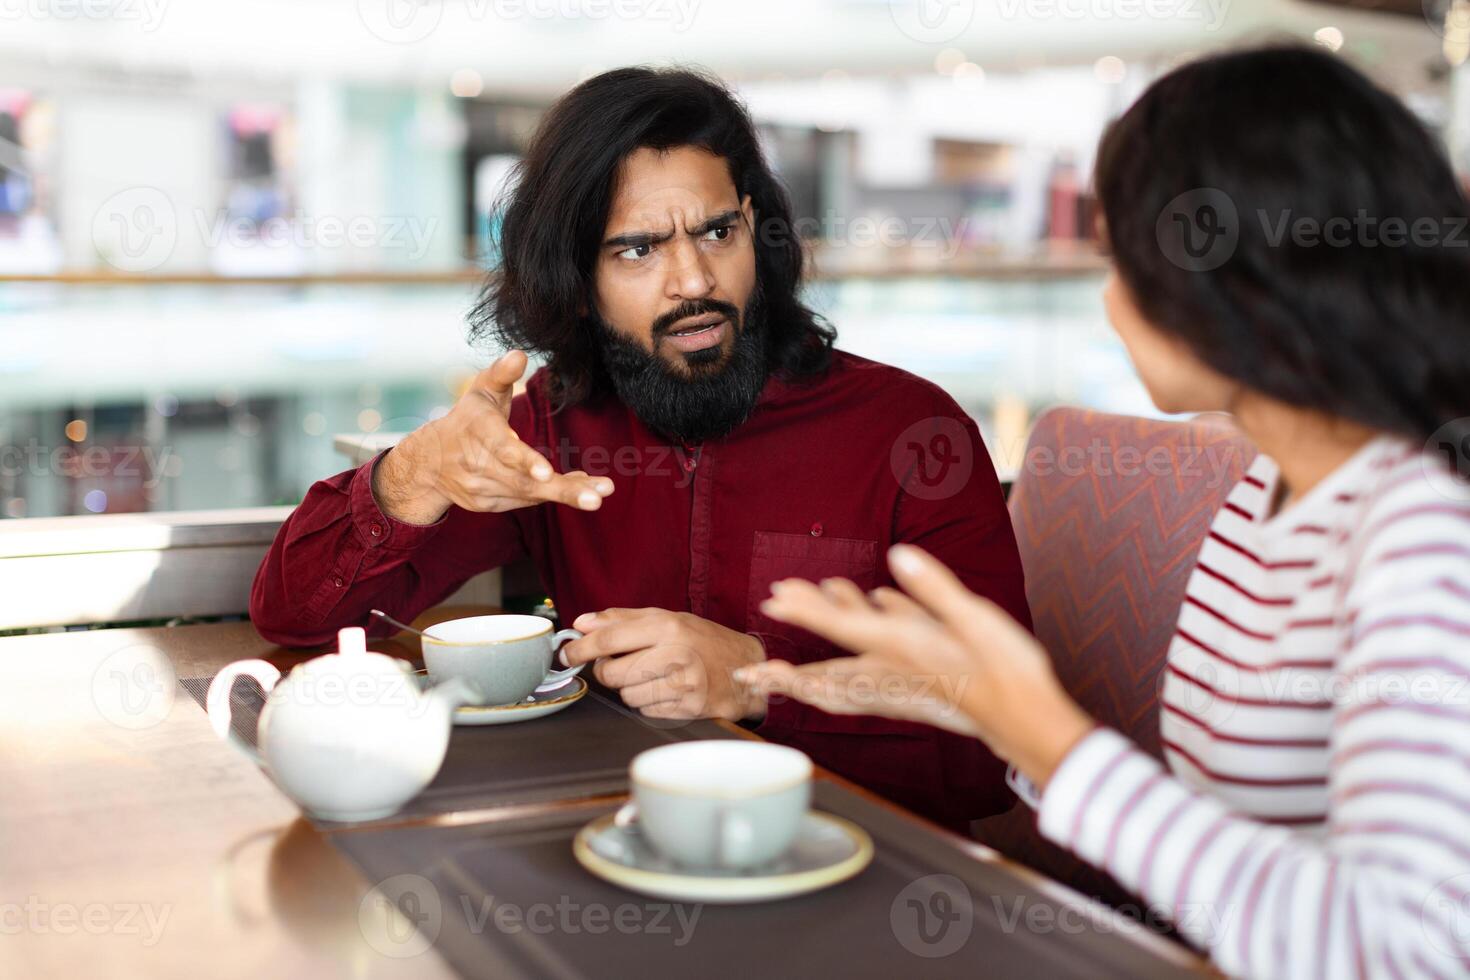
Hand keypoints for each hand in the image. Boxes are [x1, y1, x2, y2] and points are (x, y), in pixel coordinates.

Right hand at [371, 349, 614, 524]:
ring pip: (529, 493)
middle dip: (563, 490)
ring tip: (600, 490)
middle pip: (524, 481)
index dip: (525, 461)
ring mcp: (480, 488)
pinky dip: (552, 494)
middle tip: (597, 498)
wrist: (429, 461)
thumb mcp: (482, 390)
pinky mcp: (487, 505)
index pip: (502, 449)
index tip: (547, 472)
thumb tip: (520, 354)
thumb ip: (502, 373)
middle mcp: (477, 464)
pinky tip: (579, 487)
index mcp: (478, 431)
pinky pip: (525, 501)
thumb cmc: (468, 419)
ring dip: (566, 492)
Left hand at [561, 608, 767, 721]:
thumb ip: (622, 619)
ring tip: (651, 677)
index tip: (566, 654)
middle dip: (607, 673)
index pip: (609, 639)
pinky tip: (665, 690)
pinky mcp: (688, 708)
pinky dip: (648, 703)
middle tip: (617, 666)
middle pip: (612, 674)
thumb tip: (582, 622)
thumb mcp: (667, 618)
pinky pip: (646, 712)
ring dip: (630, 690)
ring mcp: (683, 684)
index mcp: (667, 626)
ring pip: (627, 696)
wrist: (745, 667)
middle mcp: (676, 654)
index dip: (580, 649)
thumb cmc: (703, 640)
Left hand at [735, 544, 1094, 787]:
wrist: (1033, 722)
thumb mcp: (976, 622)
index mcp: (902, 652)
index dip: (806, 612)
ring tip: (822, 597)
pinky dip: (870, 634)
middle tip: (769, 621)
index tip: (774, 601)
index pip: (841, 629)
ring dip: (832, 630)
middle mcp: (896, 669)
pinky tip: (880, 599)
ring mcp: (908, 679)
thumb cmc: (1009, 674)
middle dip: (802, 637)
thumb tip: (898, 555)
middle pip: (834, 654)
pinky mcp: (922, 683)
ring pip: (854, 658)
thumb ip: (934, 590)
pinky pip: (882, 661)